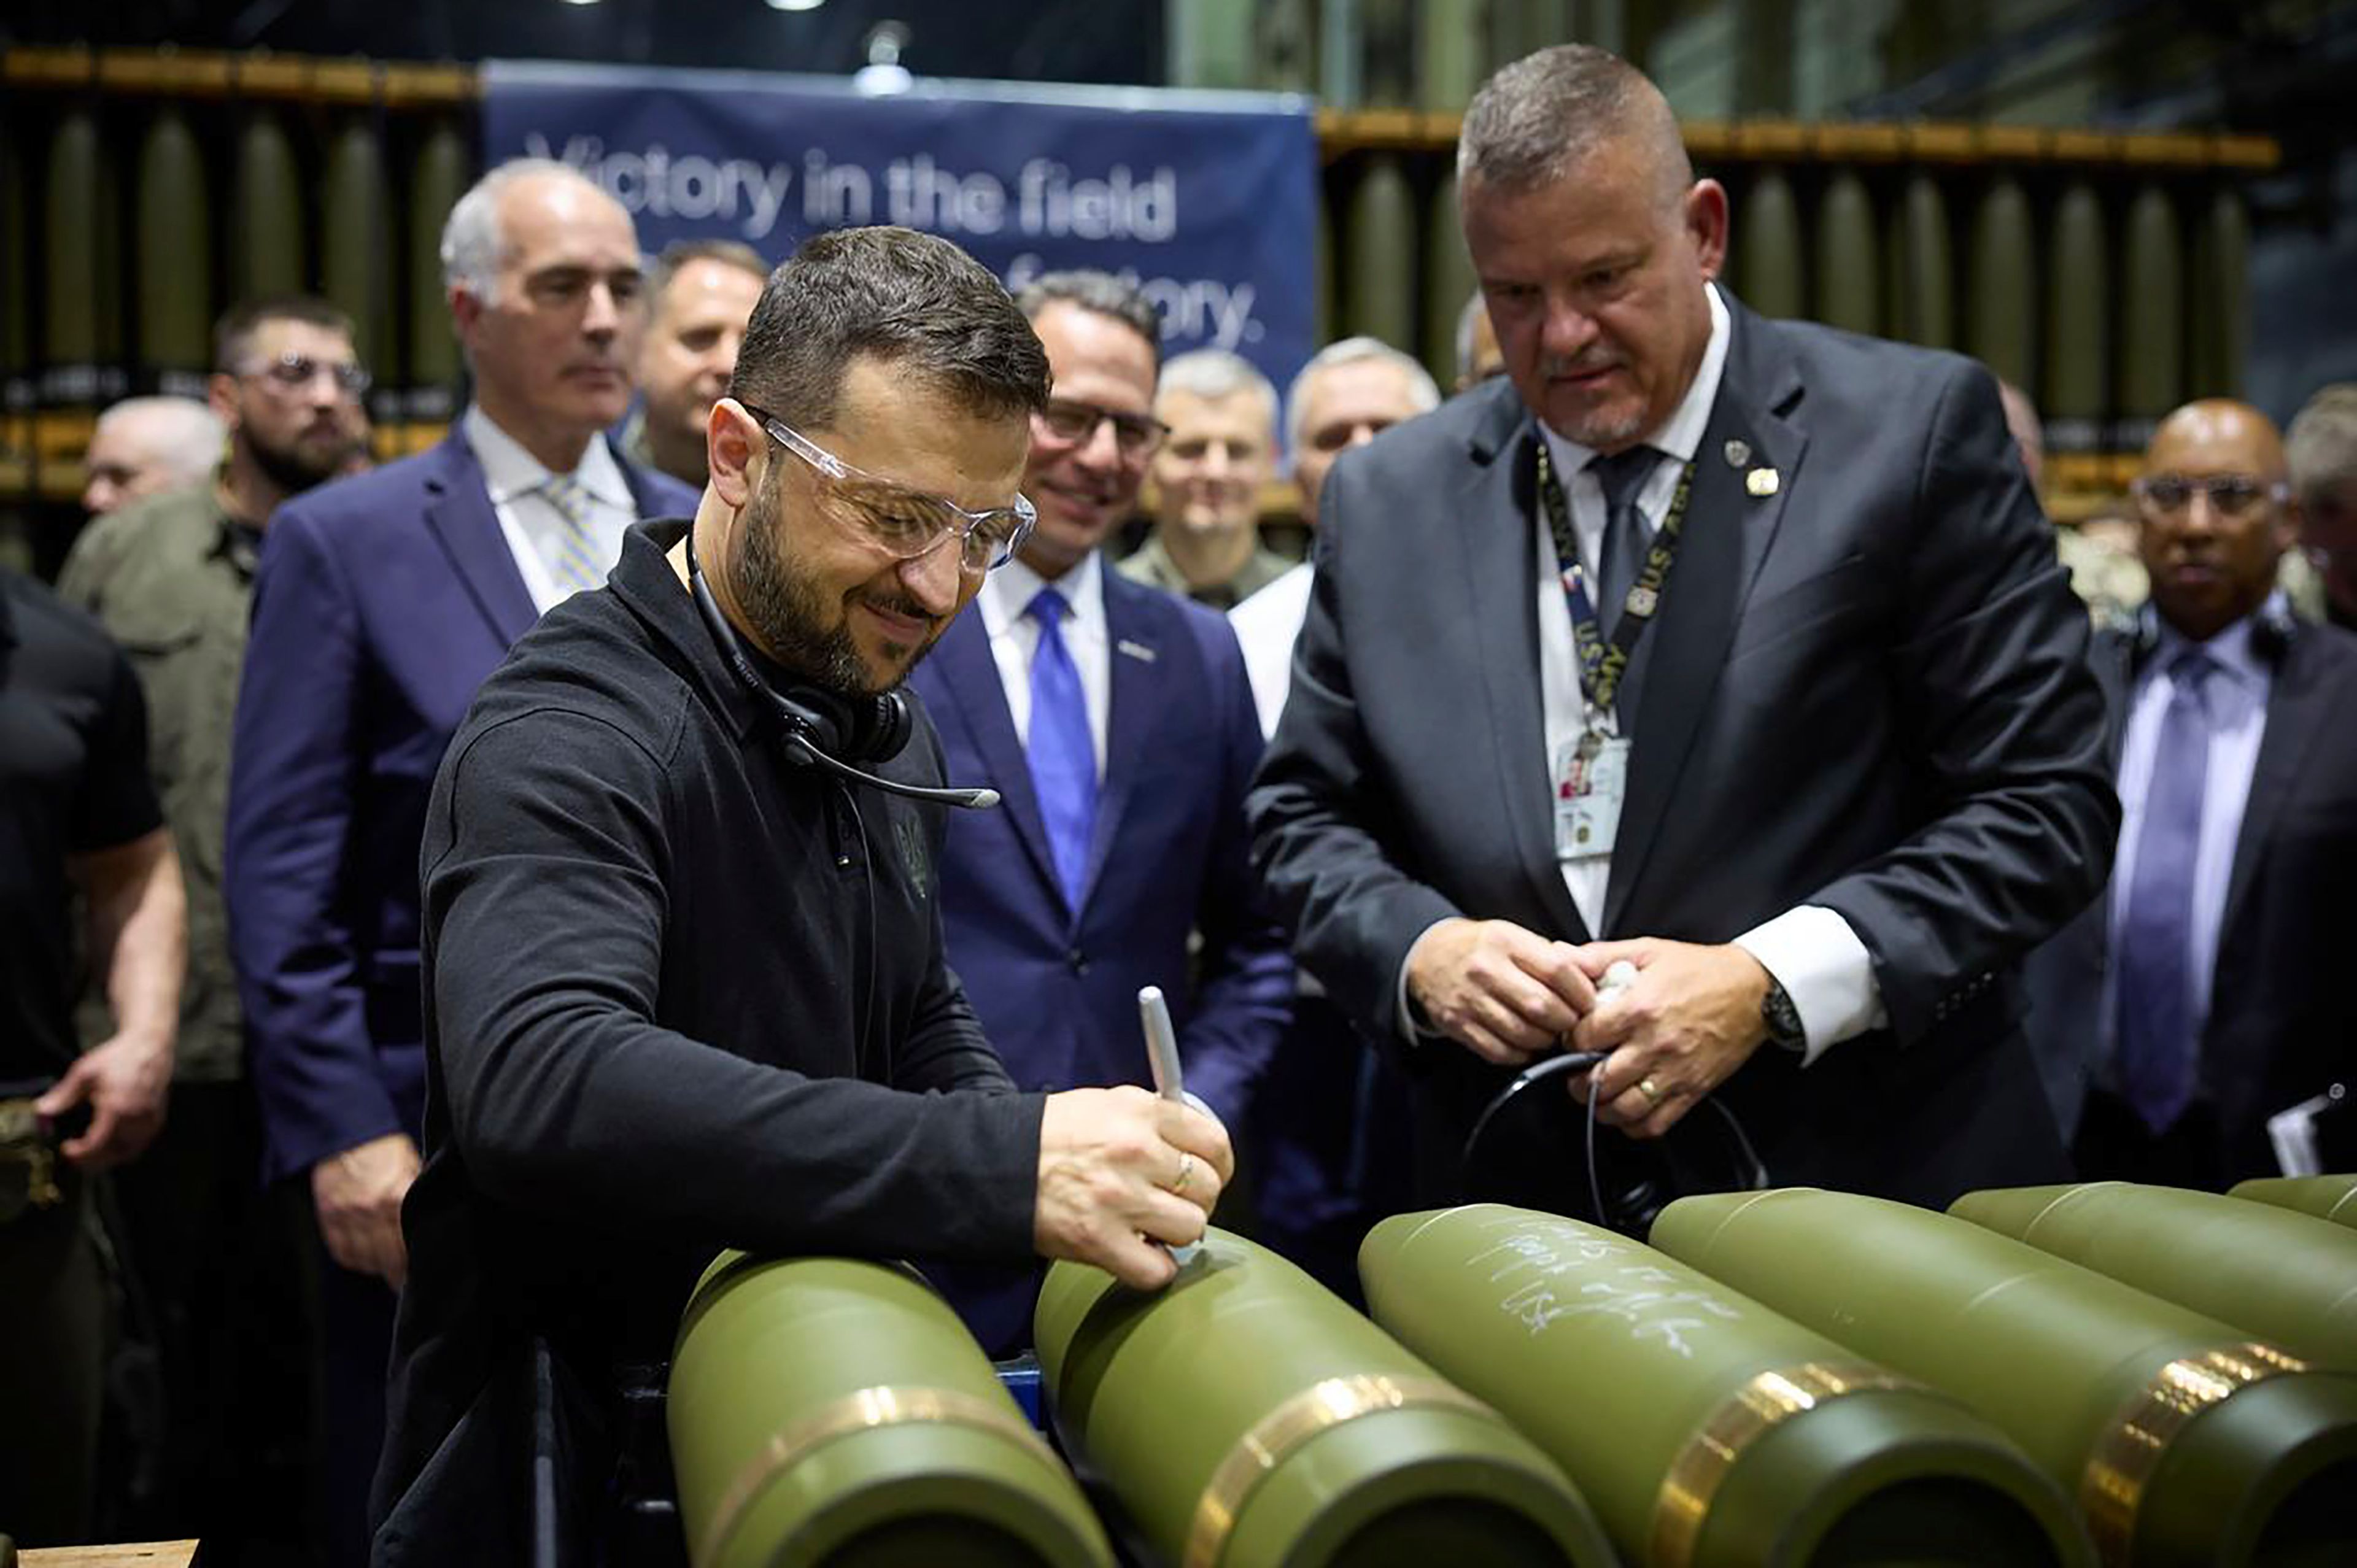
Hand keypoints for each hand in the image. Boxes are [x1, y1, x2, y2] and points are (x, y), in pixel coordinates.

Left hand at [35, 1030, 171, 1169]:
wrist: (150, 1046)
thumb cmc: (117, 1057)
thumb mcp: (84, 1072)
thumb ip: (63, 1095)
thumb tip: (41, 1111)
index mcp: (116, 1108)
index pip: (97, 1144)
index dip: (79, 1153)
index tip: (66, 1149)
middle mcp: (136, 1118)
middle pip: (113, 1154)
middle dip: (92, 1161)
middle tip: (75, 1156)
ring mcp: (150, 1120)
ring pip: (129, 1153)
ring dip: (109, 1158)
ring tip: (92, 1153)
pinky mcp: (157, 1119)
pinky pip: (141, 1144)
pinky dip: (125, 1150)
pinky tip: (111, 1143)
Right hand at [311, 1132, 421, 1287]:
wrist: (346, 1131)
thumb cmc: (385, 1147)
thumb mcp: (413, 1166)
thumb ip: (418, 1194)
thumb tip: (433, 1217)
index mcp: (395, 1197)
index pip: (408, 1245)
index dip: (415, 1264)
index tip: (422, 1274)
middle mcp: (369, 1211)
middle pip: (387, 1260)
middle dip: (398, 1275)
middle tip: (406, 1283)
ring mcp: (345, 1216)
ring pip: (364, 1260)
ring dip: (378, 1269)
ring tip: (388, 1271)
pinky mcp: (328, 1217)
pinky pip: (341, 1252)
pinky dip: (354, 1260)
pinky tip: (366, 1260)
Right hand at [1033, 1086, 1232, 1290]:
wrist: (993, 1164)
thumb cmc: (1049, 1135)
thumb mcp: (1105, 1104)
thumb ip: (1153, 1117)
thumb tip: (1196, 1141)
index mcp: (1141, 1113)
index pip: (1214, 1142)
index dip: (1219, 1165)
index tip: (1210, 1174)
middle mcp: (1136, 1152)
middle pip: (1208, 1189)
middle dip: (1197, 1201)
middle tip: (1173, 1204)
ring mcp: (1120, 1199)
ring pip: (1191, 1228)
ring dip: (1175, 1234)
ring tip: (1152, 1228)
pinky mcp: (1100, 1241)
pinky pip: (1156, 1271)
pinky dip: (1153, 1270)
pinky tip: (1138, 1254)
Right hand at [1406, 917, 1596, 1065]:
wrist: (1428, 957)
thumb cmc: (1481, 948)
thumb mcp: (1515, 937)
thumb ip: (1553, 957)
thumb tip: (1596, 976)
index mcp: (1505, 941)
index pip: (1558, 971)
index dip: (1582, 992)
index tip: (1589, 1002)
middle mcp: (1485, 969)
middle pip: (1543, 1007)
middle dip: (1567, 1022)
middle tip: (1573, 1023)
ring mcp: (1469, 999)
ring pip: (1523, 1033)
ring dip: (1546, 1040)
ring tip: (1550, 1033)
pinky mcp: (1457, 1024)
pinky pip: (1499, 1051)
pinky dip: (1520, 1053)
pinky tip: (1525, 1043)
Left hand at [1568, 939, 1770, 1135]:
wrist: (1754, 990)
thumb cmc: (1700, 970)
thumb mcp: (1647, 950)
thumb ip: (1599, 955)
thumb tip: (1560, 955)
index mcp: (1639, 1009)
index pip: (1584, 1038)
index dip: (1569, 1041)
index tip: (1571, 1040)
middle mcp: (1655, 1044)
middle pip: (1599, 1080)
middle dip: (1578, 1081)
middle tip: (1575, 1074)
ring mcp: (1676, 1071)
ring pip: (1625, 1108)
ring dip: (1602, 1108)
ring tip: (1597, 1096)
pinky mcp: (1694, 1090)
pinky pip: (1657, 1123)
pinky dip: (1635, 1125)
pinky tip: (1627, 1112)